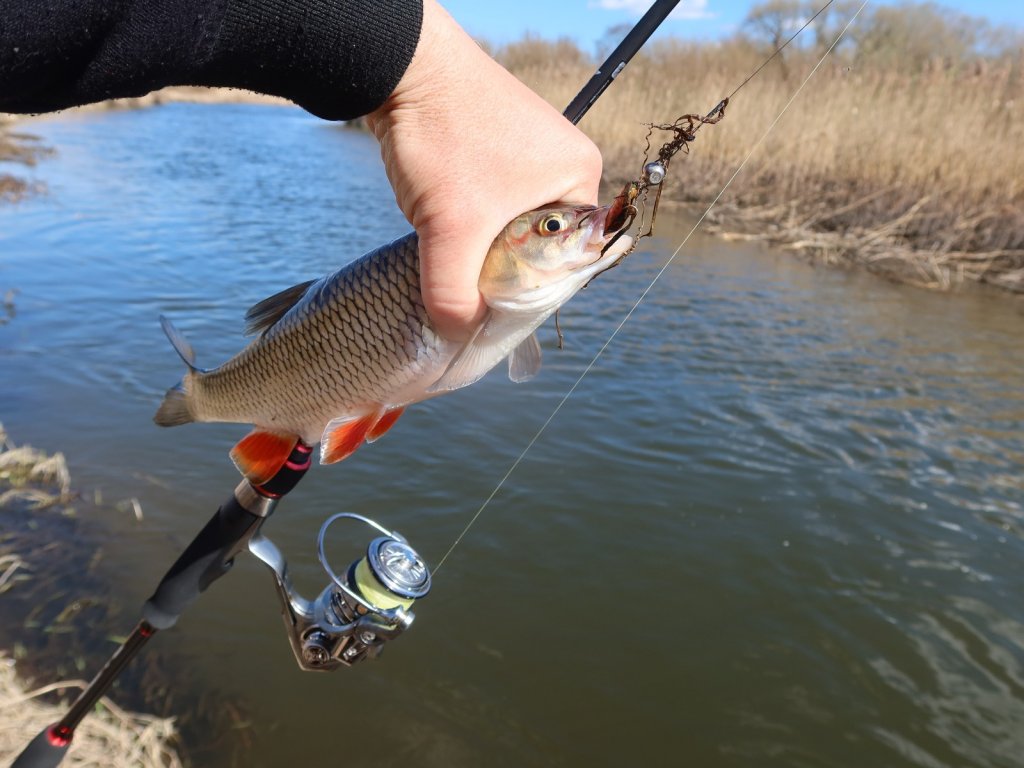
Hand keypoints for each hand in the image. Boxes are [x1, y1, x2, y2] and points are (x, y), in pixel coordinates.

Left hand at [367, 0, 601, 340]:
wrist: (398, 65)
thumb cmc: (443, 136)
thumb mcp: (452, 229)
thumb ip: (455, 295)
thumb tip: (458, 334)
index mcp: (580, 175)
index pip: (567, 259)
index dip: (529, 290)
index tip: (492, 306)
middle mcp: (562, 163)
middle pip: (537, 246)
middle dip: (499, 267)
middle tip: (466, 280)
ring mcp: (529, 152)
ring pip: (508, 227)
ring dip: (477, 244)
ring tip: (448, 244)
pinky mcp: (494, 146)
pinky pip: (488, 203)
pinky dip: (464, 220)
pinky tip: (440, 220)